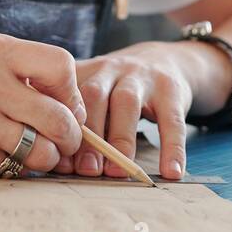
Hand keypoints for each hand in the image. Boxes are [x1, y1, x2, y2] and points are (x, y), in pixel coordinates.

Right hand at [0, 32, 87, 174]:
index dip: (72, 93)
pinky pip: (11, 167)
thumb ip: (13, 67)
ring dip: (46, 157)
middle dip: (70, 135)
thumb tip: (63, 97)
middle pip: (59, 116)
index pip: (60, 67)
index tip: (67, 106)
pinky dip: (13, 167)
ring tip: (34, 153)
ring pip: (42, 150)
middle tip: (66, 141)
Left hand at [57, 42, 205, 180]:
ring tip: (117, 171)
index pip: (66, 96)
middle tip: (86, 170)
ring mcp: (141, 76)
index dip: (62, 127)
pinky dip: (172, 147)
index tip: (60, 161)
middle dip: (88, 134)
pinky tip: (171, 172)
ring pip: (127, 102)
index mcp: (85, 71)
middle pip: (94, 95)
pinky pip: (171, 119)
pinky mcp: (170, 89)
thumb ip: (76, 120)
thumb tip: (59, 162)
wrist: (163, 59)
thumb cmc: (117, 90)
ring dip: (120, 140)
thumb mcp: (93, 92)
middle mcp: (110, 69)